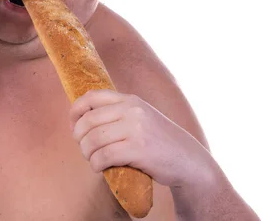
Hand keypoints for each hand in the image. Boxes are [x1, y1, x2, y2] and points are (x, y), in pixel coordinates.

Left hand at [69, 89, 215, 188]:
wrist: (189, 161)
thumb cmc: (159, 142)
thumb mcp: (141, 117)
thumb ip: (118, 113)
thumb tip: (82, 117)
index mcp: (130, 100)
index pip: (91, 97)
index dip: (75, 111)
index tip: (74, 126)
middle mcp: (132, 110)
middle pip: (87, 121)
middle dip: (79, 138)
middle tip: (85, 148)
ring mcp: (135, 129)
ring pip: (92, 140)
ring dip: (87, 153)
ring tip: (93, 159)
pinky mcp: (138, 150)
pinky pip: (103, 156)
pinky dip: (95, 164)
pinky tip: (100, 168)